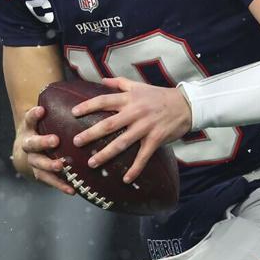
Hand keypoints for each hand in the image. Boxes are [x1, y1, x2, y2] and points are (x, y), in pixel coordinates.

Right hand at [12, 105, 75, 195]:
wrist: (26, 151)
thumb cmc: (43, 129)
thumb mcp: (44, 118)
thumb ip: (57, 109)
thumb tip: (83, 95)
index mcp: (29, 127)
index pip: (29, 118)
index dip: (34, 115)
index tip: (41, 110)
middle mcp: (28, 143)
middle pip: (32, 143)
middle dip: (43, 142)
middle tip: (55, 140)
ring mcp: (32, 160)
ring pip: (38, 164)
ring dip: (50, 165)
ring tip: (61, 166)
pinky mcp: (39, 174)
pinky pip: (48, 181)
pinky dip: (60, 185)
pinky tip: (72, 190)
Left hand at [71, 77, 191, 182]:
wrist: (185, 105)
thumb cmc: (159, 95)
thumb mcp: (139, 85)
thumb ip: (119, 83)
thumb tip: (102, 80)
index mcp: (129, 99)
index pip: (104, 101)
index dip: (88, 106)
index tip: (73, 113)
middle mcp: (135, 113)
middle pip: (109, 124)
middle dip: (91, 134)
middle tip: (76, 142)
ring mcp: (145, 127)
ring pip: (122, 142)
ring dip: (106, 154)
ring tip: (92, 163)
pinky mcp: (155, 139)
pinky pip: (143, 156)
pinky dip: (135, 169)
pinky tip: (126, 179)